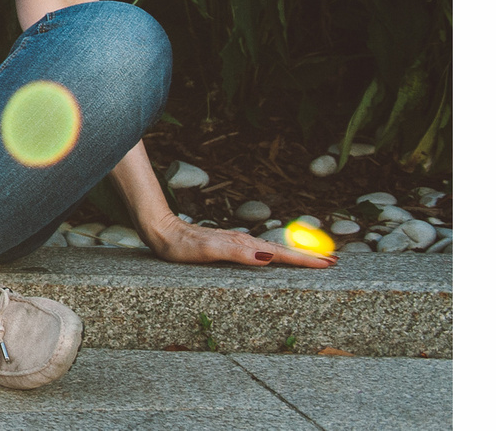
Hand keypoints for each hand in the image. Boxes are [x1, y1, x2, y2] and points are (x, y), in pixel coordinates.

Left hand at [143, 214, 335, 267]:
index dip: (305, 260)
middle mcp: (244, 243)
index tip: (329, 263)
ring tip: (315, 261)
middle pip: (283, 251)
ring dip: (295, 256)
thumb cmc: (181, 246)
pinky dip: (276, 255)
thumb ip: (235, 253)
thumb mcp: (207, 251)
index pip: (281, 254)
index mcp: (244, 245)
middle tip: (333, 262)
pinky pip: (260, 251)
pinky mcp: (229, 246)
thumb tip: (266, 257)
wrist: (161, 231)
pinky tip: (277, 259)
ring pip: (273, 250)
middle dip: (308, 257)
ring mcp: (237, 244)